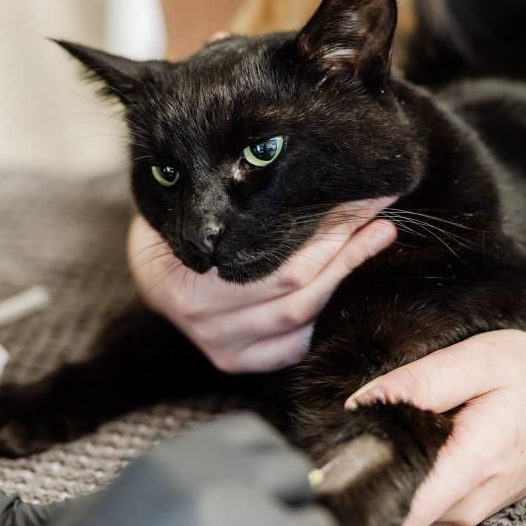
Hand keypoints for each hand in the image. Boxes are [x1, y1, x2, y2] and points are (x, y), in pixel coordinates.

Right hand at [128, 201, 396, 372]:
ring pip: (301, 317)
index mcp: (188, 277)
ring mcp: (219, 345)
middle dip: (347, 245)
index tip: (365, 192)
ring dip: (345, 274)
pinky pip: (292, 347)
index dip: (331, 225)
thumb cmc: (175, 222)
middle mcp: (203, 318)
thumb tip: (298, 164)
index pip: (281, 257)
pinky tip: (349, 284)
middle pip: (298, 286)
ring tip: (375, 236)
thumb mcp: (192, 201)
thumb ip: (236, 197)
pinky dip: (324, 317)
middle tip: (379, 209)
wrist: (146, 266)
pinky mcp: (233, 361)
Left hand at [346, 330, 525, 525]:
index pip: (398, 508)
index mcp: (470, 466)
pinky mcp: (462, 512)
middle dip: (366, 471)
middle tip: (359, 432)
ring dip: (386, 473)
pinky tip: (411, 446)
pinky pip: (417, 503)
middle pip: (390, 507)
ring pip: (401, 507)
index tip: (335, 459)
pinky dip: (405, 476)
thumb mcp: (480, 360)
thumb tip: (360, 403)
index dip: (358, 485)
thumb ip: (419, 382)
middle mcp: (465, 505)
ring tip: (391, 433)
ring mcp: (465, 515)